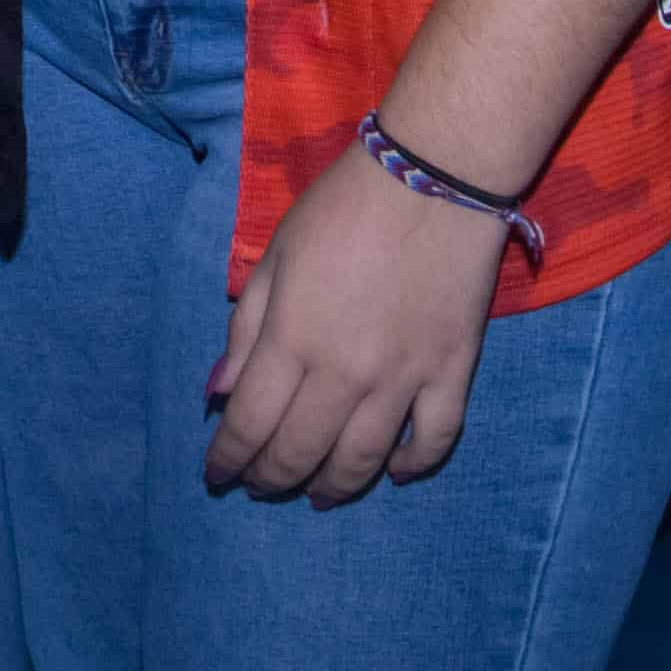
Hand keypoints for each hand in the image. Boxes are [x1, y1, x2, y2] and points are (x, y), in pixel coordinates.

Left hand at [203, 138, 511, 504]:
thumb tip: (218, 396)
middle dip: (271, 479)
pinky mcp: (453, 370)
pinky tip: (396, 472)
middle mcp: (345, 372)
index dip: (228, 459)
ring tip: (316, 496)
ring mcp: (404, 377)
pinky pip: (435, 439)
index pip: (249, 424)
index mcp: (292, 338)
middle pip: (300, 453)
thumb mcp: (276, 255)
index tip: (217, 474)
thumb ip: (246, 330)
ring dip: (333, 488)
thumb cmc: (343, 207)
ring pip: (362, 460)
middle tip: (260, 487)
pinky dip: (414, 466)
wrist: (435, 174)